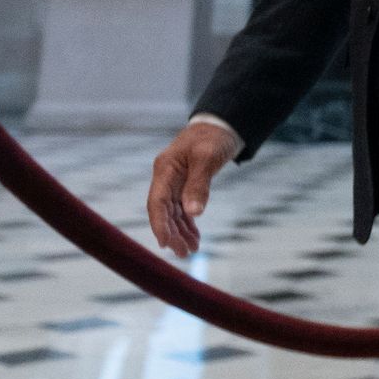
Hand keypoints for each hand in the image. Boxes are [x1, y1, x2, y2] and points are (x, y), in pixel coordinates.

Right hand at [146, 122, 241, 257]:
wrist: (221, 125)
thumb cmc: (213, 137)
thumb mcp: (207, 158)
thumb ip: (199, 185)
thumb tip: (194, 213)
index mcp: (165, 169)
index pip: (157, 202)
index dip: (159, 224)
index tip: (165, 244)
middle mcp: (166, 176)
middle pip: (163, 211)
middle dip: (172, 233)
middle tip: (184, 253)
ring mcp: (174, 181)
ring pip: (172, 212)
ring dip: (180, 231)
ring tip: (191, 250)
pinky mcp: (184, 184)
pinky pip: (182, 207)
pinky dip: (188, 222)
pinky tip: (194, 236)